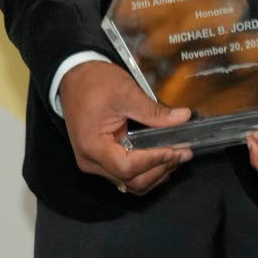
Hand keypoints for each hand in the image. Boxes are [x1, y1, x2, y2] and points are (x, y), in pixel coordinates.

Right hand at [59, 61, 192, 195]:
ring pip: (129, 182)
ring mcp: (94, 163)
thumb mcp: (125, 92)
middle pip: (130, 180)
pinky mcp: (100, 158)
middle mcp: (91, 162)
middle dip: (160, 169)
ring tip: (177, 156)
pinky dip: (145, 170)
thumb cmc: (95, 82)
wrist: (73, 75)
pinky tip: (161, 157)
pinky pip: (125, 173)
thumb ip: (154, 111)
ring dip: (155, 173)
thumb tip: (183, 117)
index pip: (127, 168)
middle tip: (184, 153)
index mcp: (93, 147)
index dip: (154, 161)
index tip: (176, 150)